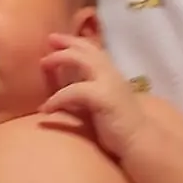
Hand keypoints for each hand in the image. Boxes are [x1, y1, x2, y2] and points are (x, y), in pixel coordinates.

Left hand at [40, 34, 142, 157]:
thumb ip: (86, 96)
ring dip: (60, 59)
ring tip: (43, 64)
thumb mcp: (100, 106)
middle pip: (87, 49)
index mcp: (112, 75)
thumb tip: (64, 95)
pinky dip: (57, 98)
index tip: (57, 41)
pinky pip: (74, 91)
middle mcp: (111, 74)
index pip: (93, 51)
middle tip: (49, 39)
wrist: (140, 142)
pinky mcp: (103, 98)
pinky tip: (46, 109)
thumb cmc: (120, 129)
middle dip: (66, 42)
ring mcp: (109, 83)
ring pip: (81, 60)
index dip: (76, 43)